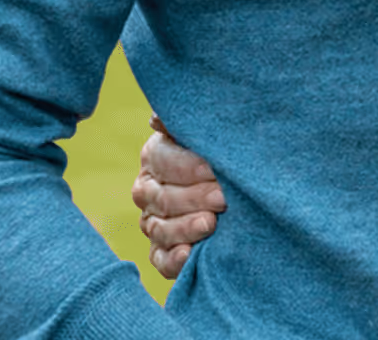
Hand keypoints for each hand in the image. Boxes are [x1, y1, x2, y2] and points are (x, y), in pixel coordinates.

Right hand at [131, 115, 225, 279]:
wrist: (230, 180)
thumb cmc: (218, 149)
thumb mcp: (205, 131)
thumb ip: (185, 122)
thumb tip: (157, 117)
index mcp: (154, 156)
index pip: (164, 160)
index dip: (189, 166)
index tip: (214, 169)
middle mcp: (147, 190)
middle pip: (164, 197)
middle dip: (196, 197)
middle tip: (224, 197)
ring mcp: (151, 222)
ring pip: (161, 229)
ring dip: (186, 228)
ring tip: (211, 224)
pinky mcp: (160, 251)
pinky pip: (160, 259)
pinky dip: (174, 260)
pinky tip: (189, 255)